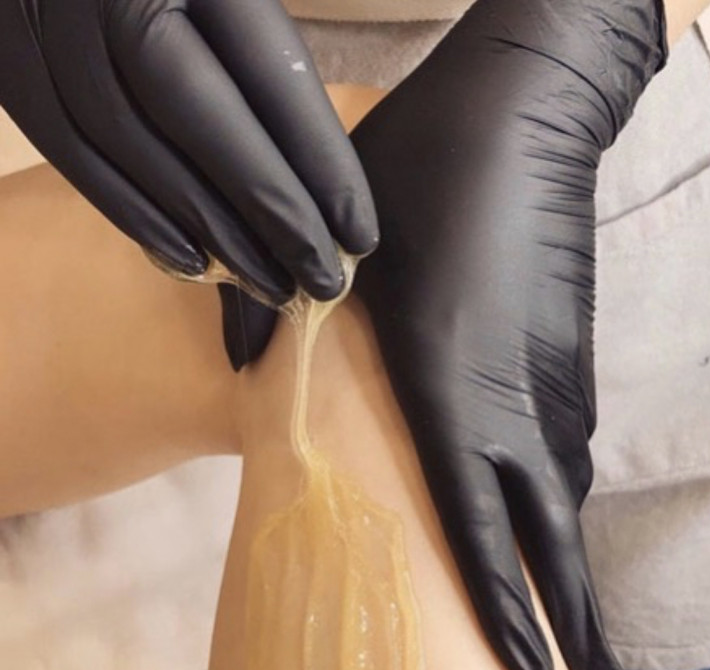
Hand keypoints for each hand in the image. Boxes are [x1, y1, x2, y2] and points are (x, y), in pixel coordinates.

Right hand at [0, 0, 377, 308]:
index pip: (272, 76)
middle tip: (325, 281)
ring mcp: (51, 29)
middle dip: (274, 215)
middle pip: (205, 122)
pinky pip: (77, 158)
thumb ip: (267, 50)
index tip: (361, 235)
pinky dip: (138, 219)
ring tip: (272, 284)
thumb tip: (320, 174)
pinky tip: (192, 263)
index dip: (321, 164)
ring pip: (141, 152)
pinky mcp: (14, 72)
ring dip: (214, 233)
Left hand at [350, 0, 666, 669]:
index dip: (507, 605)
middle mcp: (516, 400)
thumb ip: (287, 322)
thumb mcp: (339, 251)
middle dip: (579, 617)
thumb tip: (239, 364)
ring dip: (567, 556)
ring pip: (563, 489)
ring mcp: (555, 377)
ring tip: (571, 615)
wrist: (514, 113)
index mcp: (451, 386)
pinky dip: (556, 491)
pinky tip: (546, 505)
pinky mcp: (571, 352)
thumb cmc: (414, 180)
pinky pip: (566, 444)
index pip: (482, 522)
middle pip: (557, 532)